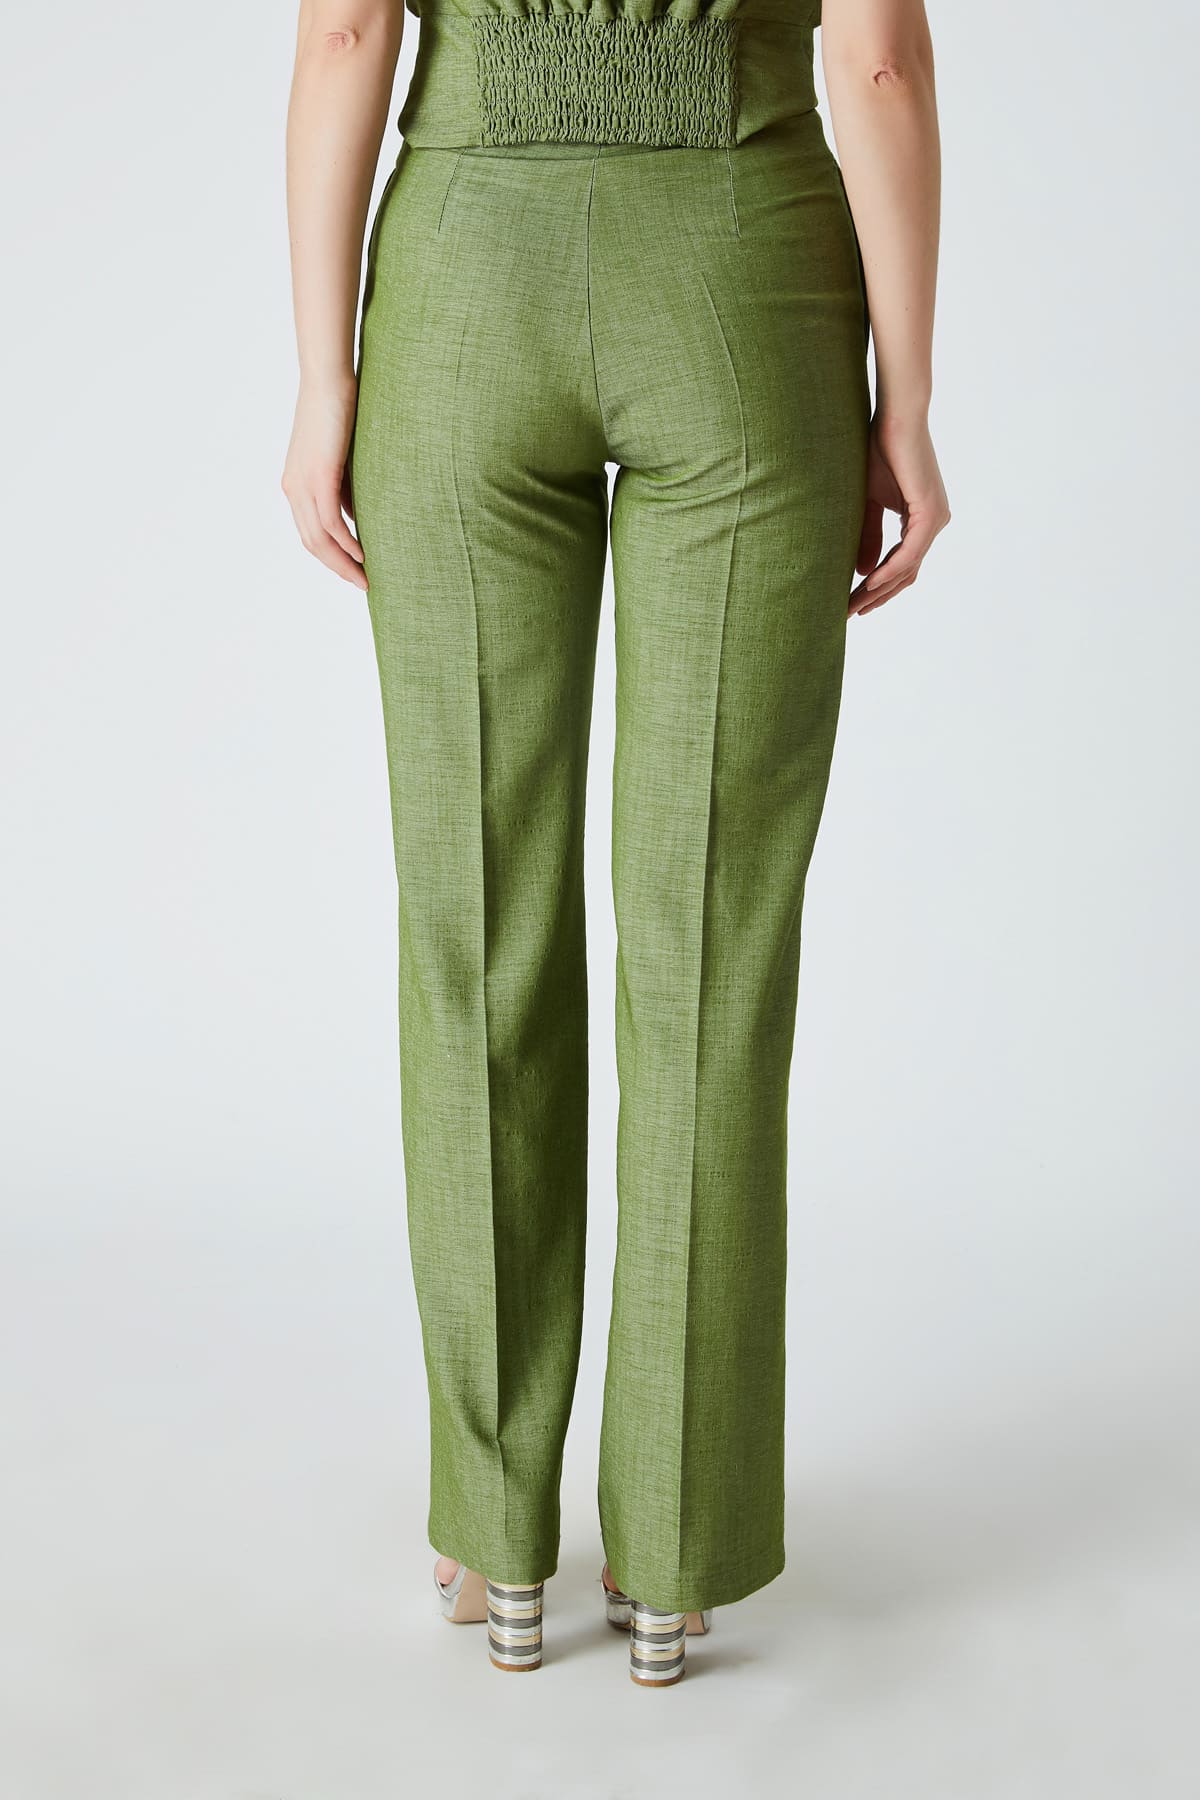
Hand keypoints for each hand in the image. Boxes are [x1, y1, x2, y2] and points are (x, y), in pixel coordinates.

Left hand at [281, 373, 367, 591]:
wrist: (328, 381)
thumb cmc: (338, 412)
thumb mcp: (340, 459)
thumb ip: (344, 489)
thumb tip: (354, 518)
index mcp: (296, 485)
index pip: (309, 533)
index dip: (330, 557)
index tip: (353, 571)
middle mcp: (294, 489)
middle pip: (312, 543)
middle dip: (338, 568)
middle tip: (363, 584)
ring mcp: (303, 484)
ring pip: (319, 538)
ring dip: (343, 562)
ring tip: (365, 577)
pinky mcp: (318, 476)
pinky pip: (330, 522)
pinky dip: (346, 542)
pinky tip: (362, 553)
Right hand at [850, 413, 949, 616]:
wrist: (895, 418)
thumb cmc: (878, 450)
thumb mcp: (866, 502)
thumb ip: (868, 537)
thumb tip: (863, 573)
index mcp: (922, 520)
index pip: (901, 566)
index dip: (876, 588)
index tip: (851, 602)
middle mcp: (934, 523)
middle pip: (905, 574)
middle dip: (876, 597)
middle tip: (848, 613)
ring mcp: (936, 519)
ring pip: (907, 569)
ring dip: (879, 590)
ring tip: (853, 605)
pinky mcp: (930, 513)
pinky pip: (909, 554)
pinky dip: (889, 571)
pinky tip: (869, 584)